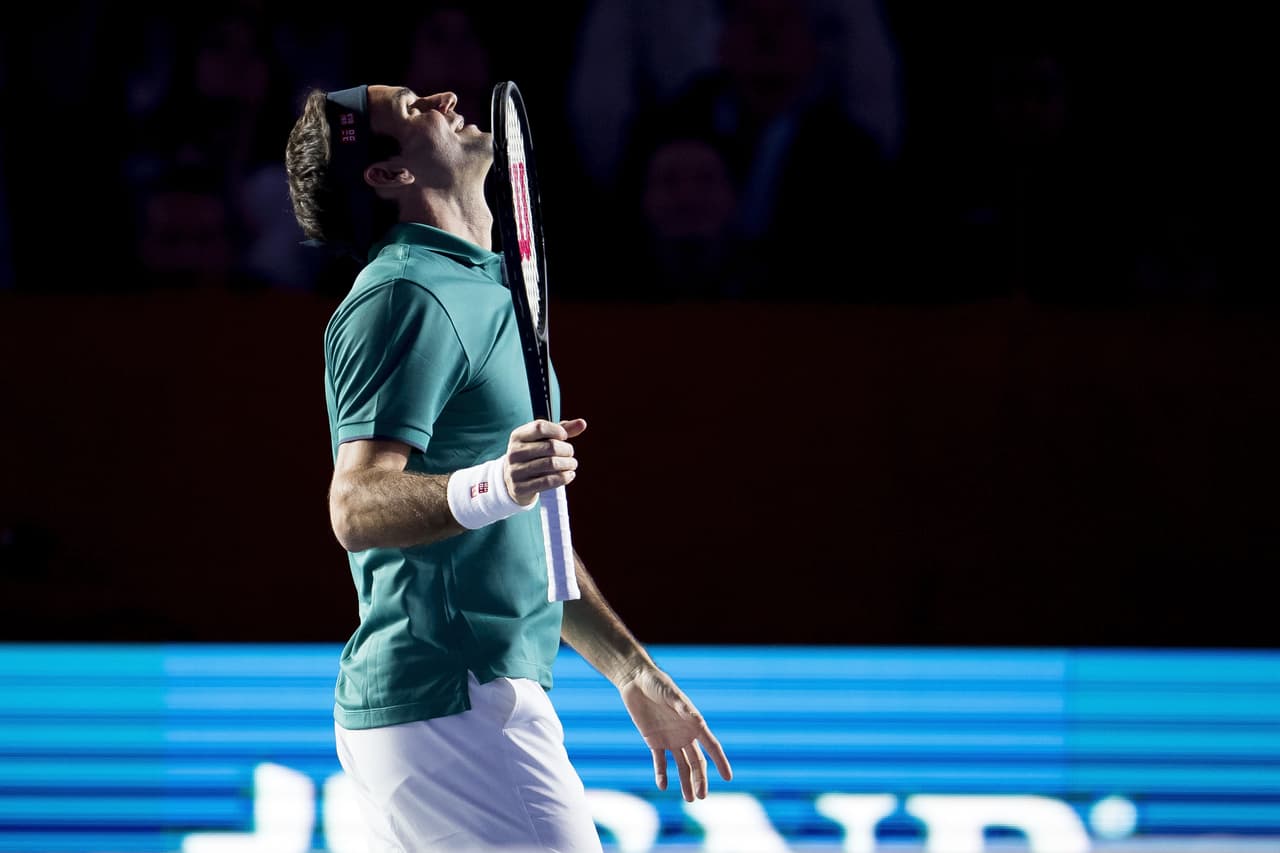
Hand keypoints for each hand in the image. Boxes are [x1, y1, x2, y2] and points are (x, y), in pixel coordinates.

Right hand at [504, 418, 586, 505]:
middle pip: (550, 446)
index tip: (564, 436)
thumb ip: (562, 430)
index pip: (540, 427)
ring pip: (551, 464)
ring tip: (572, 464)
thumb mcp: (542, 440)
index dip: (557, 430)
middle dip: (567, 450)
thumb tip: (582, 423)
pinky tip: (569, 475)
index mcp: (517, 436)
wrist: (512, 481)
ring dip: (568, 464)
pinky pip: (548, 481)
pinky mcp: (520, 487)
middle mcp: (514, 452)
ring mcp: (515, 471)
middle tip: (571, 453)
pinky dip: (564, 477)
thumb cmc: (533, 455)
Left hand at [619, 666, 732, 801]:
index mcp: (694, 723)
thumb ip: (682, 707)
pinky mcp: (654, 741)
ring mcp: (670, 739)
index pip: (711, 746)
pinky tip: (663, 786)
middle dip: (700, 779)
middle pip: (696, 761)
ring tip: (689, 799)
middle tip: (701, 797)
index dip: (720, 762)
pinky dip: (662, 774)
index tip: (728, 778)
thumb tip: (697, 720)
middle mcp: (685, 734)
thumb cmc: (657, 683)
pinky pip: (660, 761)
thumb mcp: (670, 694)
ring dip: (685, 781)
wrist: (636, 682)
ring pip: (681, 765)